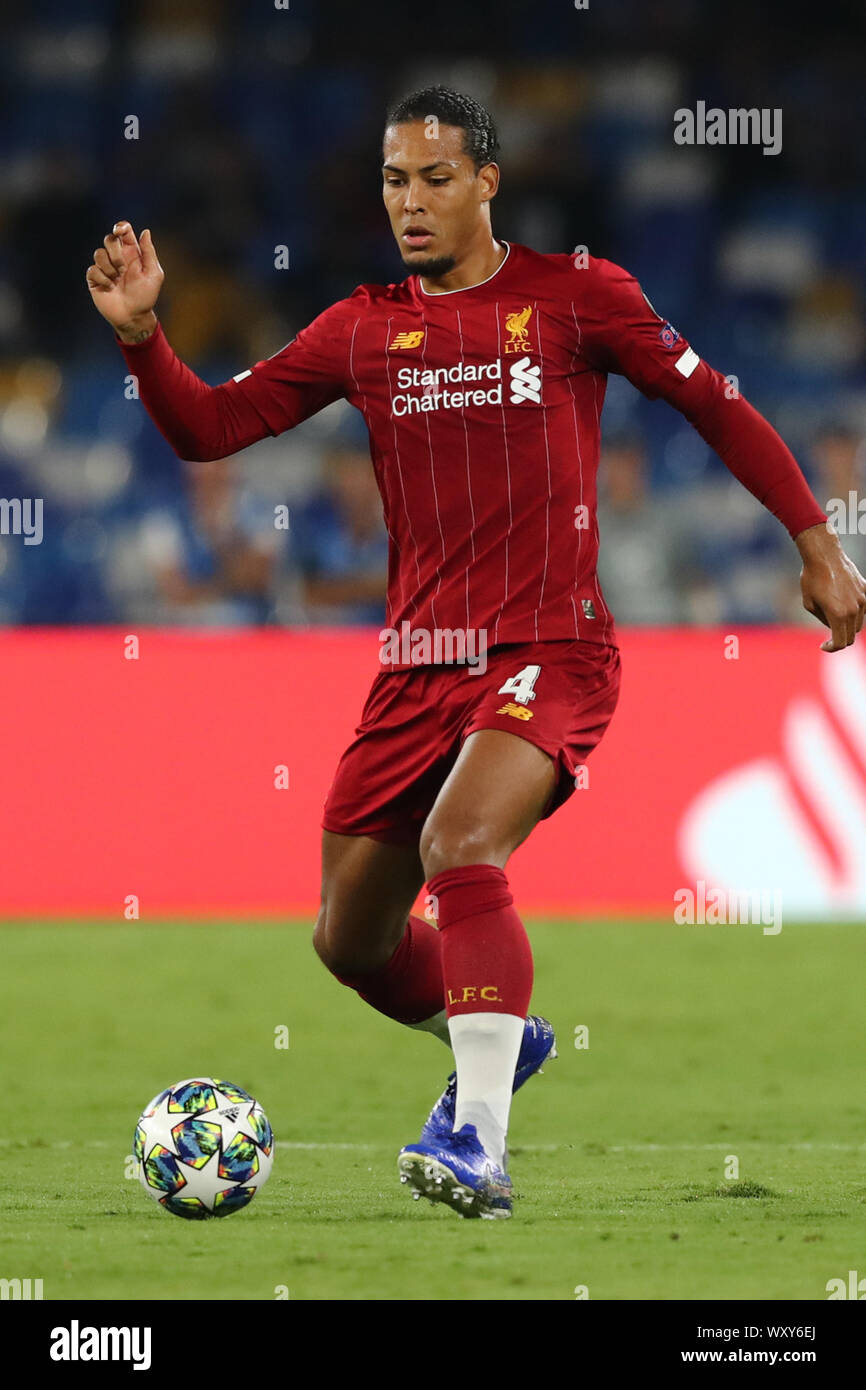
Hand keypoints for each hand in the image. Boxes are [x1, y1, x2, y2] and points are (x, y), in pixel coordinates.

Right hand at [86, 221, 163, 340]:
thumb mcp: (154, 274)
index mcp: (132, 253)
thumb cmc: (146, 296)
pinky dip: (102, 278)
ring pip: (98, 253)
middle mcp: (117, 258)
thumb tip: (145, 231)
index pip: (123, 231)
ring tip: (117, 280)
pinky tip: (109, 287)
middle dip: (115, 253)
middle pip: (109, 239)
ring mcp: (105, 268)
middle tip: (123, 269)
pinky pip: (92, 269)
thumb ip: (149, 252)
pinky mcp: (95, 279)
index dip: (120, 227)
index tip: (119, 232)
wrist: (133, 316)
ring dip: (109, 267)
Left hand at [797, 522, 865, 650]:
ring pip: (858, 623)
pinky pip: (863, 609)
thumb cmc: (811, 579)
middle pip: (851, 635)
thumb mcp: (810, 604)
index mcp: (837, 615)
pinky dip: (855, 612)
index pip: (841, 643)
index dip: (832, 648)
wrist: (824, 555)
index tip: (824, 645)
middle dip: (839, 638)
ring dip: (847, 625)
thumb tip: (833, 627)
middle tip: (828, 636)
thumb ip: (823, 620)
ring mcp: (862, 599)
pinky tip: (842, 604)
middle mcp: (853, 609)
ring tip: (831, 614)